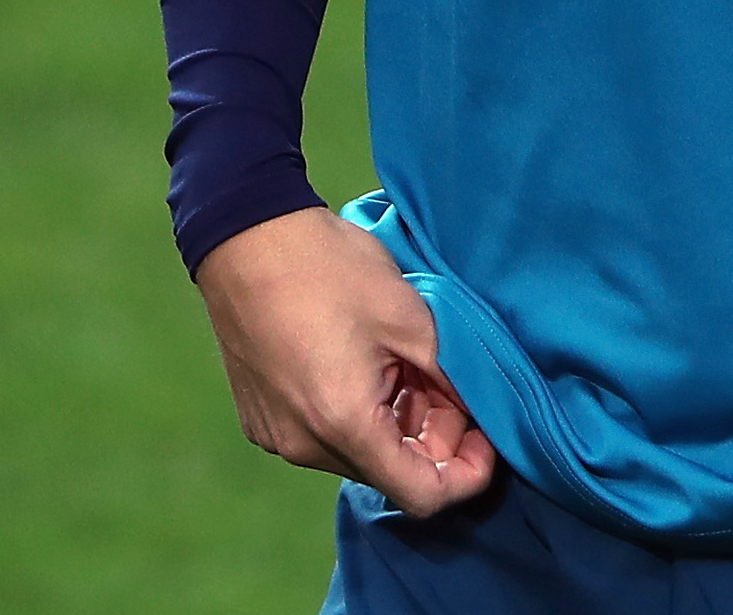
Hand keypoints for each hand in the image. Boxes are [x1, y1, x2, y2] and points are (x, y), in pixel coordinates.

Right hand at [194, 207, 498, 516]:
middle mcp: (305, 446)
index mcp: (344, 425)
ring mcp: (277, 435)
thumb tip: (480, 412)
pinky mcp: (262, 418)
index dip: (466, 475)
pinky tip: (364, 366)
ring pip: (358, 455)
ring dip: (394, 425)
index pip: (421, 495)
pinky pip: (323, 437)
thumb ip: (452, 378)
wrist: (247, 236)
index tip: (485, 437)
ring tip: (404, 366)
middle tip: (449, 384)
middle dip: (432, 440)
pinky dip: (356, 416)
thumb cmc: (330, 269)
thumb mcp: (410, 318)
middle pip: (389, 473)